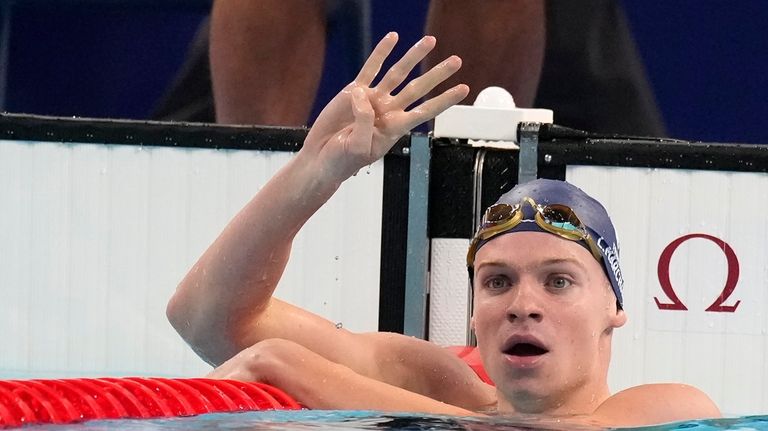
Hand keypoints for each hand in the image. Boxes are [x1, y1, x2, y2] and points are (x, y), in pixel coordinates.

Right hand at [302, 32, 468, 181]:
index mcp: (395, 128)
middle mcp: (388, 111)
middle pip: (419, 88)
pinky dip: (382, 52)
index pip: (426, 110)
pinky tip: (393, 39)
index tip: (463, 89)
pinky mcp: (355, 91)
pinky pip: (372, 68)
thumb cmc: (343, 160)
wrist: (321, 157)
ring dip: (414, 56)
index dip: (444, 99)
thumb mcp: (358, 147)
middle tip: (456, 60)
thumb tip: (363, 93)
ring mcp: (373, 99)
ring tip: (430, 41)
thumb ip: (364, 122)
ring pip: (398, 73)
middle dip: (438, 74)